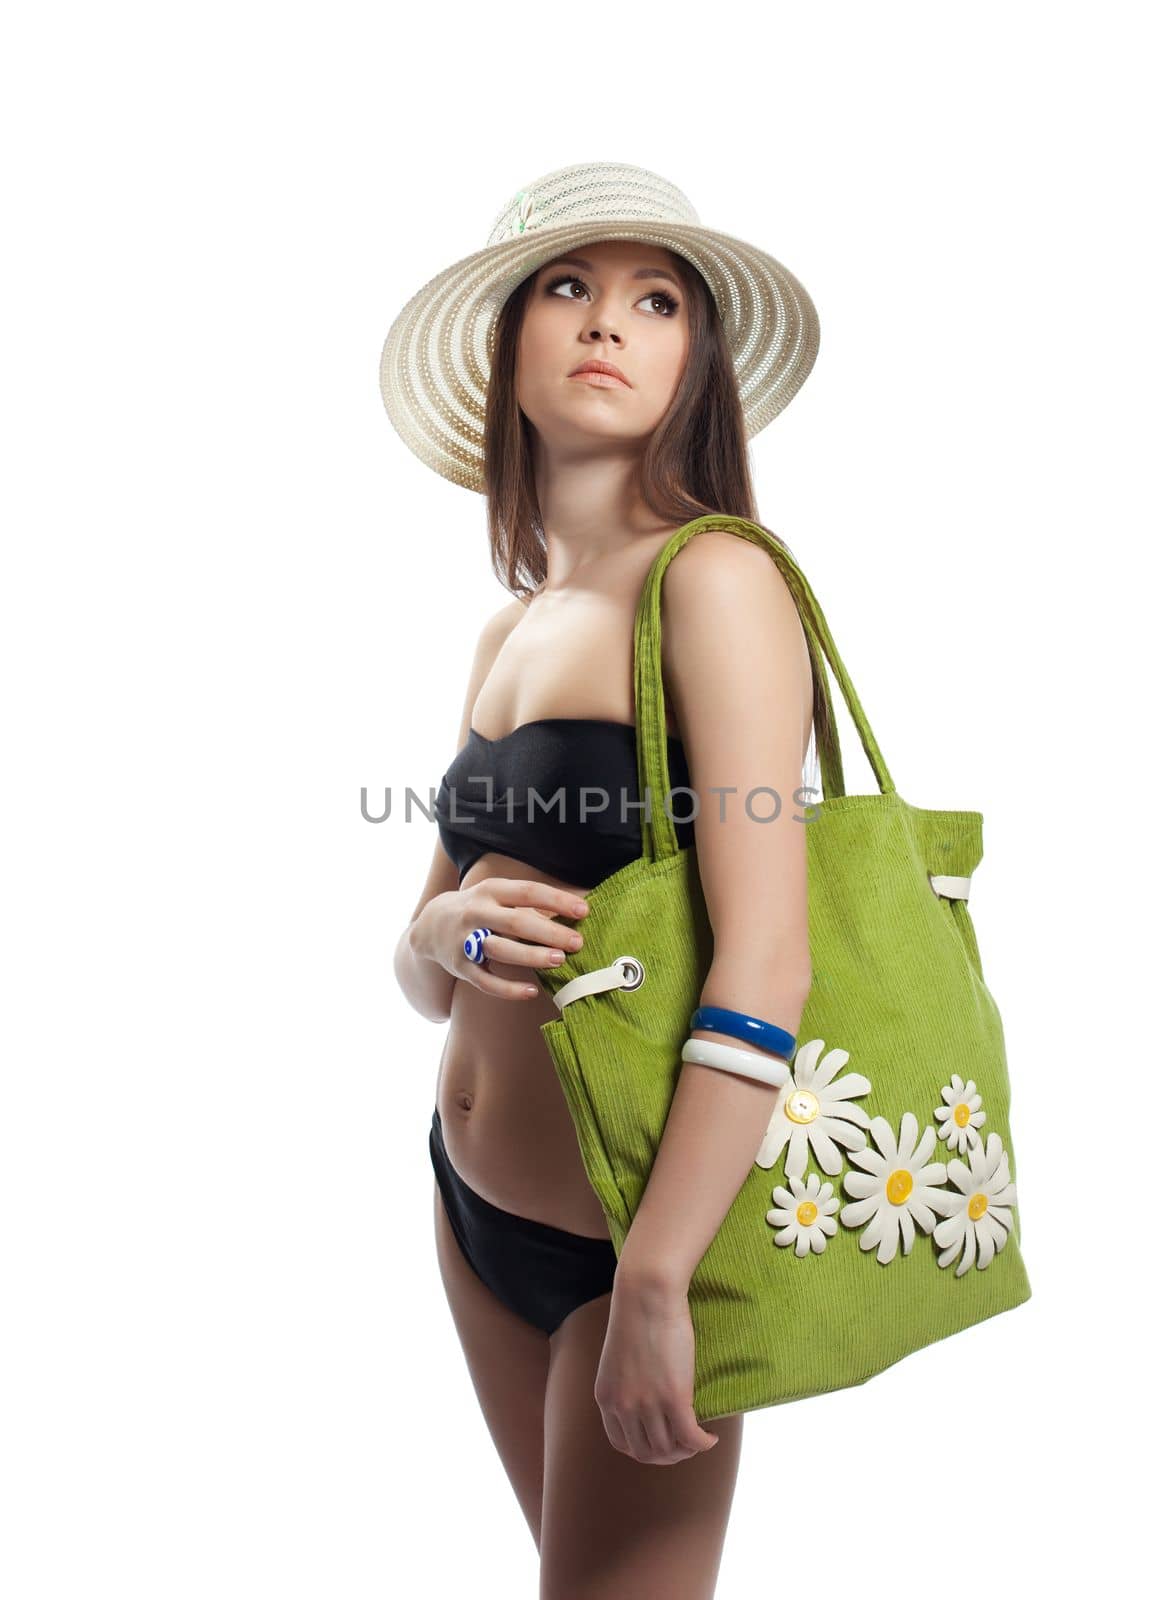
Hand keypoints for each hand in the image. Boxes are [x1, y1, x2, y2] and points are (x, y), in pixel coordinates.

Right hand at [410, 877, 589, 1000]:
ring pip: (501, 950)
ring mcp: (465, 941)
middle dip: (549, 932)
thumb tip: (577, 908)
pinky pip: (486, 981)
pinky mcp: (460, 967)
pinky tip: (532, 992)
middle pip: (516, 922)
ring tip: (559, 960)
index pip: (527, 892)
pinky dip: (508, 989)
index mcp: (490, 890)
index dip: (556, 900)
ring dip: (531, 956)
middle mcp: (476, 912)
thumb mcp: (498, 895)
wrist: (431, 925)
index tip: (583, 911)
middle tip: (577, 942)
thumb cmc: (481, 908)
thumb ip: (529, 902)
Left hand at [593, 1276, 718, 1463]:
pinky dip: (703, 1443)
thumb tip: (646, 1391)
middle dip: (668, 1456)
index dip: (644, 1450)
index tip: (661, 1442)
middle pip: (647, 1453)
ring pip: (669, 1450)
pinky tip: (711, 1437)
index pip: (621, 1444)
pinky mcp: (674, 1397)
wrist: (646, 1292)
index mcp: (606, 1397)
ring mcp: (647, 1404)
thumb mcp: (620, 1355)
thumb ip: (626, 1379)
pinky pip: (690, 1437)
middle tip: (686, 1444)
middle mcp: (623, 1406)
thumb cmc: (636, 1313)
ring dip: (687, 1451)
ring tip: (699, 1439)